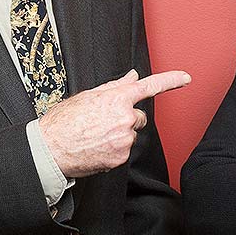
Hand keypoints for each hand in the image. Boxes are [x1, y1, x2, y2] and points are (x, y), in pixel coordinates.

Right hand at [39, 69, 189, 177]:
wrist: (50, 148)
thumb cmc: (64, 121)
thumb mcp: (88, 96)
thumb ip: (115, 87)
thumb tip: (132, 77)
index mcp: (117, 98)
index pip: (150, 86)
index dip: (170, 80)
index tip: (185, 78)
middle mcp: (125, 118)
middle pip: (138, 116)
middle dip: (125, 118)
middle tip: (102, 122)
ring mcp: (124, 138)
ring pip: (130, 134)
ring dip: (118, 135)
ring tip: (95, 136)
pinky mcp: (120, 157)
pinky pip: (123, 150)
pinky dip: (113, 149)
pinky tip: (96, 147)